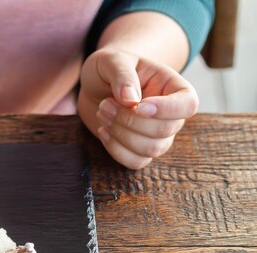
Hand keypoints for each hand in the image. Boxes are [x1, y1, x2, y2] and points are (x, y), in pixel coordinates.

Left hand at [78, 48, 198, 168]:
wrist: (94, 86)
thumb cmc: (108, 69)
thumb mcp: (112, 61)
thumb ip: (123, 75)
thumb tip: (131, 100)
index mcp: (174, 87)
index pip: (188, 104)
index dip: (166, 109)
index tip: (138, 105)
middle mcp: (171, 114)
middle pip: (165, 130)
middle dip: (130, 121)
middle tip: (104, 105)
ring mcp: (158, 136)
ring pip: (151, 149)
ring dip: (121, 134)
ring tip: (102, 113)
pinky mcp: (139, 150)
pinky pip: (136, 162)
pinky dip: (116, 150)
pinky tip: (103, 131)